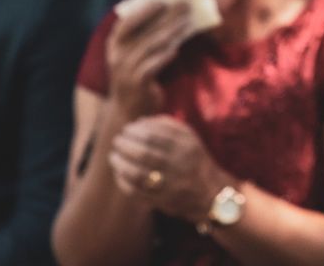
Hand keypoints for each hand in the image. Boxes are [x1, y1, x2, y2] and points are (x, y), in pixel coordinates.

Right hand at [104, 0, 198, 118]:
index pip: (125, 23)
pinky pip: (154, 65)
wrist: (129, 111)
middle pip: (144, 31)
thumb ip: (147, 36)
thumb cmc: (137, 76)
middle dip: (166, 16)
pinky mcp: (138, 84)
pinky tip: (176, 49)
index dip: (142, 10)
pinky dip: (165, 56)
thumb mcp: (136, 55)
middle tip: (185, 4)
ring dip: (172, 31)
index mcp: (115, 46)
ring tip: (188, 20)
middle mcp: (118, 56)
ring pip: (152, 46)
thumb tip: (174, 13)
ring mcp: (126, 71)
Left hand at [109, 115, 230, 222]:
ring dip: (120, 164)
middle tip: (116, 141)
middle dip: (125, 146)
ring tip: (113, 156)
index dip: (135, 132)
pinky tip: (119, 173)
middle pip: (144, 154)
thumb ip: (168, 126)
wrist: (210, 192)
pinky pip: (136, 192)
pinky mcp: (162, 201)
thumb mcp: (190, 138)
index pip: (154, 136)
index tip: (126, 129)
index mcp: (187, 147)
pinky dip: (123, 182)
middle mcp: (180, 166)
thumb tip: (140, 121)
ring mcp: (170, 186)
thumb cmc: (193, 159)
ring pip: (138, 175)